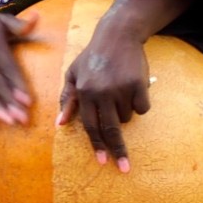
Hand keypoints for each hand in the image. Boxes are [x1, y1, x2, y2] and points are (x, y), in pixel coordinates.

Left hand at [58, 17, 150, 170]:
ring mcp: (121, 89)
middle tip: (123, 166)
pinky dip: (140, 103)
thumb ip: (67, 99)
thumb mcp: (73, 75)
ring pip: (126, 117)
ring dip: (124, 112)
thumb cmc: (92, 58)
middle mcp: (101, 93)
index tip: (102, 162)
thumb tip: (61, 124)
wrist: (118, 36)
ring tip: (119, 92)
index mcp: (84, 92)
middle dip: (117, 150)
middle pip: (110, 129)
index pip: (90, 126)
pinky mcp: (139, 84)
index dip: (96, 145)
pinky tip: (133, 88)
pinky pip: (142, 108)